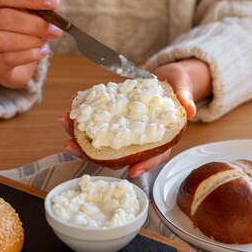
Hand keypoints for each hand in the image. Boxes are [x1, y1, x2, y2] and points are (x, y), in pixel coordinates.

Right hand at [0, 0, 62, 87]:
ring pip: (1, 39)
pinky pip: (8, 59)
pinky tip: (42, 52)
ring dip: (30, 40)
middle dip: (33, 23)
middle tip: (54, 28)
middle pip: (2, 17)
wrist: (20, 62)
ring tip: (45, 41)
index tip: (54, 2)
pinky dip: (29, 55)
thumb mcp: (35, 8)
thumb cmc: (25, 30)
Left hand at [58, 59, 211, 176]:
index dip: (144, 165)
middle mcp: (140, 142)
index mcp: (160, 140)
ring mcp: (125, 134)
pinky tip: (70, 109)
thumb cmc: (177, 87)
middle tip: (70, 145)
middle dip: (91, 153)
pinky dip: (83, 119)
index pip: (154, 157)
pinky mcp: (115, 123)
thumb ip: (185, 98)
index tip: (132, 172)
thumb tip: (189, 110)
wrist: (167, 79)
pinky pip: (98, 127)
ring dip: (79, 135)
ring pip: (101, 143)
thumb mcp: (184, 88)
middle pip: (116, 155)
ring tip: (63, 122)